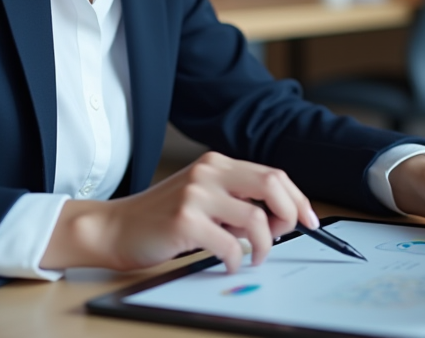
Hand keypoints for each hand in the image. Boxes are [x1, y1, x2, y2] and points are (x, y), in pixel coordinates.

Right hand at [39, 152, 319, 271]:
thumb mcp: (201, 196)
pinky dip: (238, 259)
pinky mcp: (185, 220)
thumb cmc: (160, 217)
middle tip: (287, 235)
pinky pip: (231, 244)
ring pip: (256, 219)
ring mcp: (196, 194)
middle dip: (289, 213)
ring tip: (254, 256)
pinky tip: (229, 262)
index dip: (296, 198)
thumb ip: (235, 198)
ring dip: (264, 246)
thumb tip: (281, 217)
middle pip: (271, 185)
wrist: (115, 228)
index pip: (272, 174)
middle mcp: (208, 172)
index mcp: (216, 163)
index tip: (309, 219)